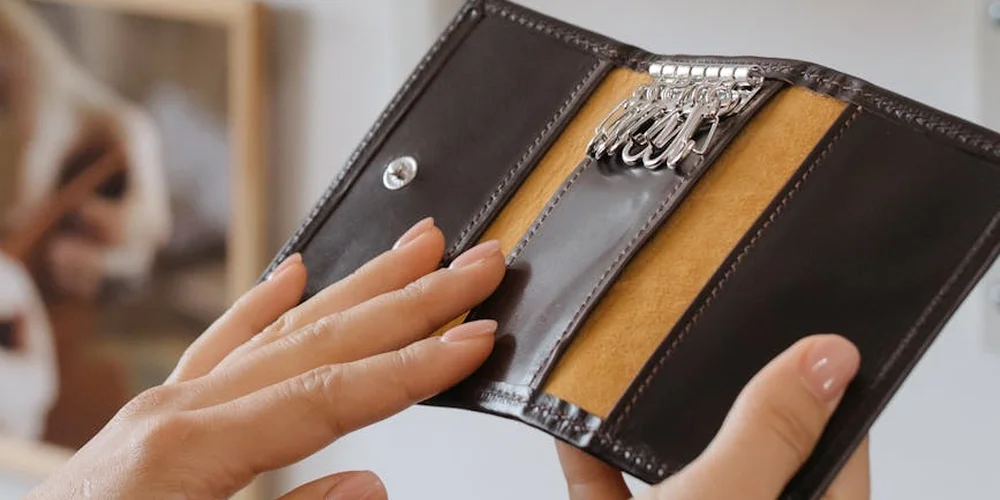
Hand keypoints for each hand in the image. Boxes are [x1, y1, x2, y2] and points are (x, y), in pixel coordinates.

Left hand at [27, 218, 505, 499]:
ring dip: (356, 286)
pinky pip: (219, 344)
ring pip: (280, 327)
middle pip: (320, 338)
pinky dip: (262, 305)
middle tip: (472, 265)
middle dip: (407, 299)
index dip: (414, 366)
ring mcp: (164, 407)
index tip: (474, 337)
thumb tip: (372, 482)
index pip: (331, 391)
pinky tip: (295, 272)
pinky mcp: (156, 419)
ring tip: (413, 250)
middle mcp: (178, 410)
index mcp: (189, 449)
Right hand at [557, 335, 868, 498]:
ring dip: (651, 412)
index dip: (821, 372)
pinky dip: (586, 449)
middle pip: (748, 439)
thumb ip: (771, 432)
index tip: (803, 310)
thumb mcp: (726, 498)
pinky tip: (567, 407)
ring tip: (642, 341)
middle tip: (711, 307)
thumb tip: (829, 355)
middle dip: (725, 380)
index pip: (833, 436)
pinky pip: (606, 482)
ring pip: (674, 459)